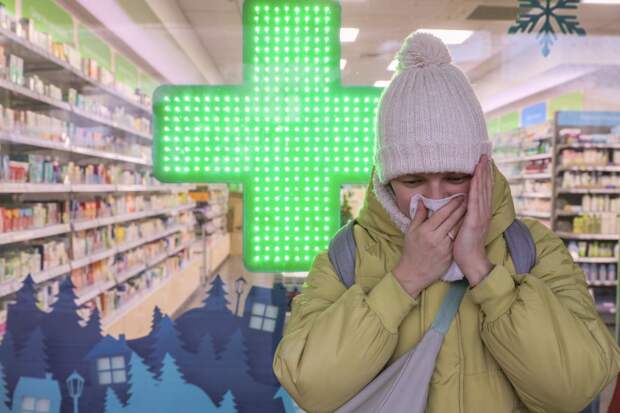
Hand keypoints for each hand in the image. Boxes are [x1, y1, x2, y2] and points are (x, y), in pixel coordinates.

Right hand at [394, 195, 465, 297]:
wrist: (414, 272)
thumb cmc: (412, 250)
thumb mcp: (410, 231)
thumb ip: (418, 215)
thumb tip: (422, 200)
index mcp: (425, 231)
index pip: (442, 213)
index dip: (452, 204)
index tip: (460, 196)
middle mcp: (436, 238)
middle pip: (452, 219)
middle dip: (462, 207)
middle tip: (469, 197)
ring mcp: (444, 247)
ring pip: (458, 229)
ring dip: (466, 217)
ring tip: (472, 208)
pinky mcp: (450, 255)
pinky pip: (458, 239)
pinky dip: (464, 230)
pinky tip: (469, 223)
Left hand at [453, 155, 493, 286]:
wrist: (471, 261)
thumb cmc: (465, 245)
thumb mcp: (464, 226)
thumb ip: (464, 214)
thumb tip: (460, 202)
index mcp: (480, 212)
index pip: (482, 190)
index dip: (483, 176)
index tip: (482, 163)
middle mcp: (483, 211)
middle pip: (485, 187)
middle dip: (485, 170)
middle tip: (485, 155)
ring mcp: (480, 215)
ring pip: (482, 190)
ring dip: (482, 175)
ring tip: (482, 160)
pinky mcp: (475, 220)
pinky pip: (476, 200)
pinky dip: (477, 187)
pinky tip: (476, 177)